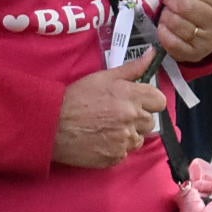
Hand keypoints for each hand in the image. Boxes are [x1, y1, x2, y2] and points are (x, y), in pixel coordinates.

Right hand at [54, 51, 167, 168]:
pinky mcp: (115, 157)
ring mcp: (124, 140)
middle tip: (116, 115)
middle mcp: (131, 119)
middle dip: (137, 118)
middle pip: (150, 122)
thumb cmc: (75, 98)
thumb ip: (132, 68)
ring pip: (138, 139)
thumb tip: (152, 54)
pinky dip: (115, 148)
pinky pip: (124, 153)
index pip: (160, 101)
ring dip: (127, 134)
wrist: (52, 125)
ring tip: (106, 128)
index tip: (137, 102)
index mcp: (131, 96)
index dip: (149, 101)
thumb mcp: (103, 77)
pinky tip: (100, 139)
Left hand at [154, 0, 211, 64]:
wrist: (209, 34)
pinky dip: (163, 31)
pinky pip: (171, 41)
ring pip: (176, 23)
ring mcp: (210, 41)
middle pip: (185, 6)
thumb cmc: (204, 2)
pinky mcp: (195, 54)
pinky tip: (166, 26)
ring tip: (169, 12)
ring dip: (166, 15)